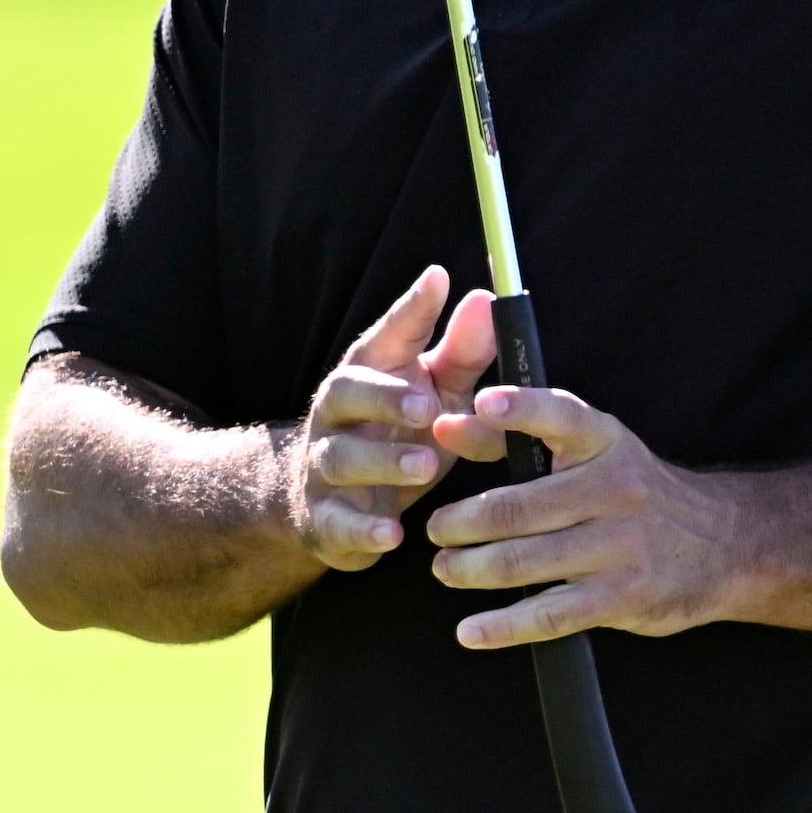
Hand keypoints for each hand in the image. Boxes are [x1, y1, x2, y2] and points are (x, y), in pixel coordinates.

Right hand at [290, 265, 501, 571]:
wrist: (328, 506)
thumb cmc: (396, 435)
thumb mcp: (433, 392)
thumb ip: (462, 353)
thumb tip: (487, 300)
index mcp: (368, 373)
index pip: (386, 334)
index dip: (411, 309)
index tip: (439, 280)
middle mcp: (337, 413)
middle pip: (346, 392)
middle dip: (385, 396)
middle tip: (428, 406)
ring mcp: (324, 465)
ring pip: (341, 458)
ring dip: (382, 462)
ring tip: (425, 466)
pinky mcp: (325, 518)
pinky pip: (338, 522)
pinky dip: (363, 529)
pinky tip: (392, 533)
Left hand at [423, 387, 751, 646]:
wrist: (722, 544)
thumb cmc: (630, 491)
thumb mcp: (592, 451)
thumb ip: (514, 436)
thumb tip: (443, 429)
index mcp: (605, 441)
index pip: (561, 416)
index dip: (522, 408)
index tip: (484, 404)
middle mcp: (616, 488)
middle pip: (518, 506)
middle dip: (461, 522)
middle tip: (434, 530)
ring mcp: (621, 545)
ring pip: (524, 562)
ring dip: (470, 570)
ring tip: (445, 569)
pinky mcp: (623, 596)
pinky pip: (550, 614)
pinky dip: (502, 626)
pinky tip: (471, 630)